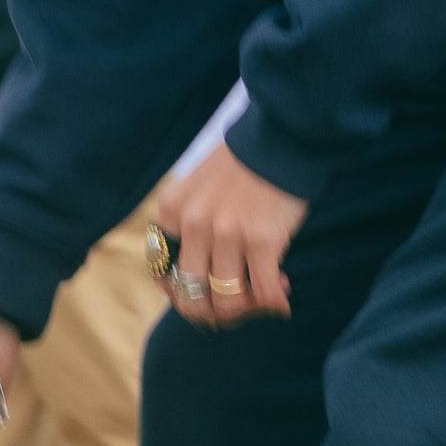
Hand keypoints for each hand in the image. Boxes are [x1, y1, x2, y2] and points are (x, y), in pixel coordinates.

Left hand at [155, 141, 307, 326]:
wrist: (283, 135)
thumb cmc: (245, 165)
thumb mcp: (198, 188)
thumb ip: (188, 225)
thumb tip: (195, 279)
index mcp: (171, 210)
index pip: (161, 274)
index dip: (183, 296)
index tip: (206, 294)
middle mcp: (192, 223)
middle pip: (192, 296)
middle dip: (215, 311)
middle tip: (237, 303)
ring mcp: (225, 233)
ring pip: (227, 301)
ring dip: (247, 309)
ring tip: (264, 297)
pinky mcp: (261, 239)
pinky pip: (264, 292)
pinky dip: (274, 302)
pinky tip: (282, 295)